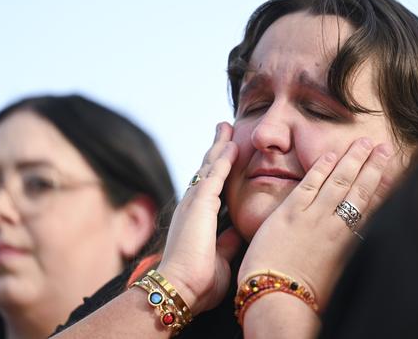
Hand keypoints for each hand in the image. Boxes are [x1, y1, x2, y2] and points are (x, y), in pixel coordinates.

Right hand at [157, 122, 242, 314]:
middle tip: (224, 130)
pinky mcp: (200, 204)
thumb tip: (237, 232)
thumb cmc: (198, 282)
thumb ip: (227, 243)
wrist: (180, 290)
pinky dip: (224, 159)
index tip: (226, 155)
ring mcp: (194, 203)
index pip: (209, 188)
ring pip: (209, 167)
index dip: (218, 170)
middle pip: (207, 170)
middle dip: (216, 149)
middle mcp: (192, 206)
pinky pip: (215, 175)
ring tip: (226, 127)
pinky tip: (232, 144)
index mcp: (196, 219)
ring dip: (219, 146)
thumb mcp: (220, 258)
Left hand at [239, 138, 397, 309]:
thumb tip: (362, 246)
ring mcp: (313, 216)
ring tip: (363, 142)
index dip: (385, 186)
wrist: (278, 299)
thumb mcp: (340, 279)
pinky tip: (331, 155)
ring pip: (339, 181)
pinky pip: (310, 183)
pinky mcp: (290, 213)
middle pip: (360, 188)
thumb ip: (350, 257)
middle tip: (384, 147)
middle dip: (374, 165)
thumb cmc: (307, 298)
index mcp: (350, 243)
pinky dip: (322, 167)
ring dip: (353, 159)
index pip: (373, 207)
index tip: (394, 170)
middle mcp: (336, 226)